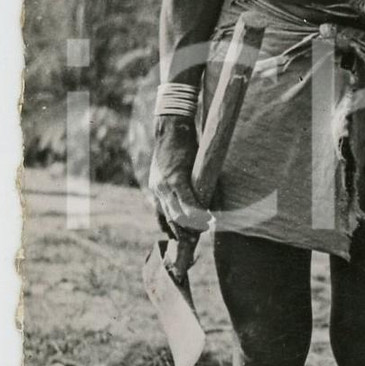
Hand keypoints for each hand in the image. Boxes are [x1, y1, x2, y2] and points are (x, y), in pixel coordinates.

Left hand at [147, 117, 208, 274]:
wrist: (172, 125)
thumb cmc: (177, 144)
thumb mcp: (173, 168)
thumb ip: (181, 183)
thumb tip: (198, 195)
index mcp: (156, 189)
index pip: (162, 216)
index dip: (172, 230)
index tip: (183, 239)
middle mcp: (158, 190)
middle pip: (169, 219)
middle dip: (183, 233)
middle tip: (197, 239)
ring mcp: (165, 185)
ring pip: (178, 215)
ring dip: (192, 225)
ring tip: (204, 230)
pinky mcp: (176, 178)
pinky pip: (188, 202)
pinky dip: (198, 212)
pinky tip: (208, 218)